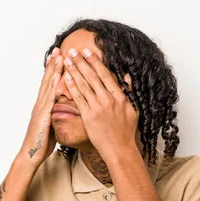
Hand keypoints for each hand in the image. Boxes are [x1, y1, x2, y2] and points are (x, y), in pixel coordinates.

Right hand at [19, 47, 63, 167]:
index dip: (53, 70)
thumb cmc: (42, 144)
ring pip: (48, 86)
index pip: (49, 85)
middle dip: (53, 64)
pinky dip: (53, 87)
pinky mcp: (42, 116)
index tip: (59, 57)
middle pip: (47, 80)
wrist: (31, 156)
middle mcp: (40, 104)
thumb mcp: (52, 126)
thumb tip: (63, 111)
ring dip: (53, 71)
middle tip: (58, 49)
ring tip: (59, 56)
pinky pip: (49, 99)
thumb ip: (55, 116)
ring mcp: (40, 109)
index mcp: (43, 106)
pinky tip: (58, 78)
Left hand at [62, 47, 138, 163]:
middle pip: (92, 76)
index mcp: (119, 96)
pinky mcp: (88, 116)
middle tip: (72, 51)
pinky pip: (78, 98)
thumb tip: (127, 76)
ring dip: (74, 71)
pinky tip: (66, 78)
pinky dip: (72, 87)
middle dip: (81, 62)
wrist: (119, 149)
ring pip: (83, 85)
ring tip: (67, 60)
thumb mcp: (133, 109)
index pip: (105, 74)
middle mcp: (108, 99)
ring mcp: (97, 107)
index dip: (94, 61)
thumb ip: (129, 91)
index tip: (87, 52)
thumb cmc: (126, 132)